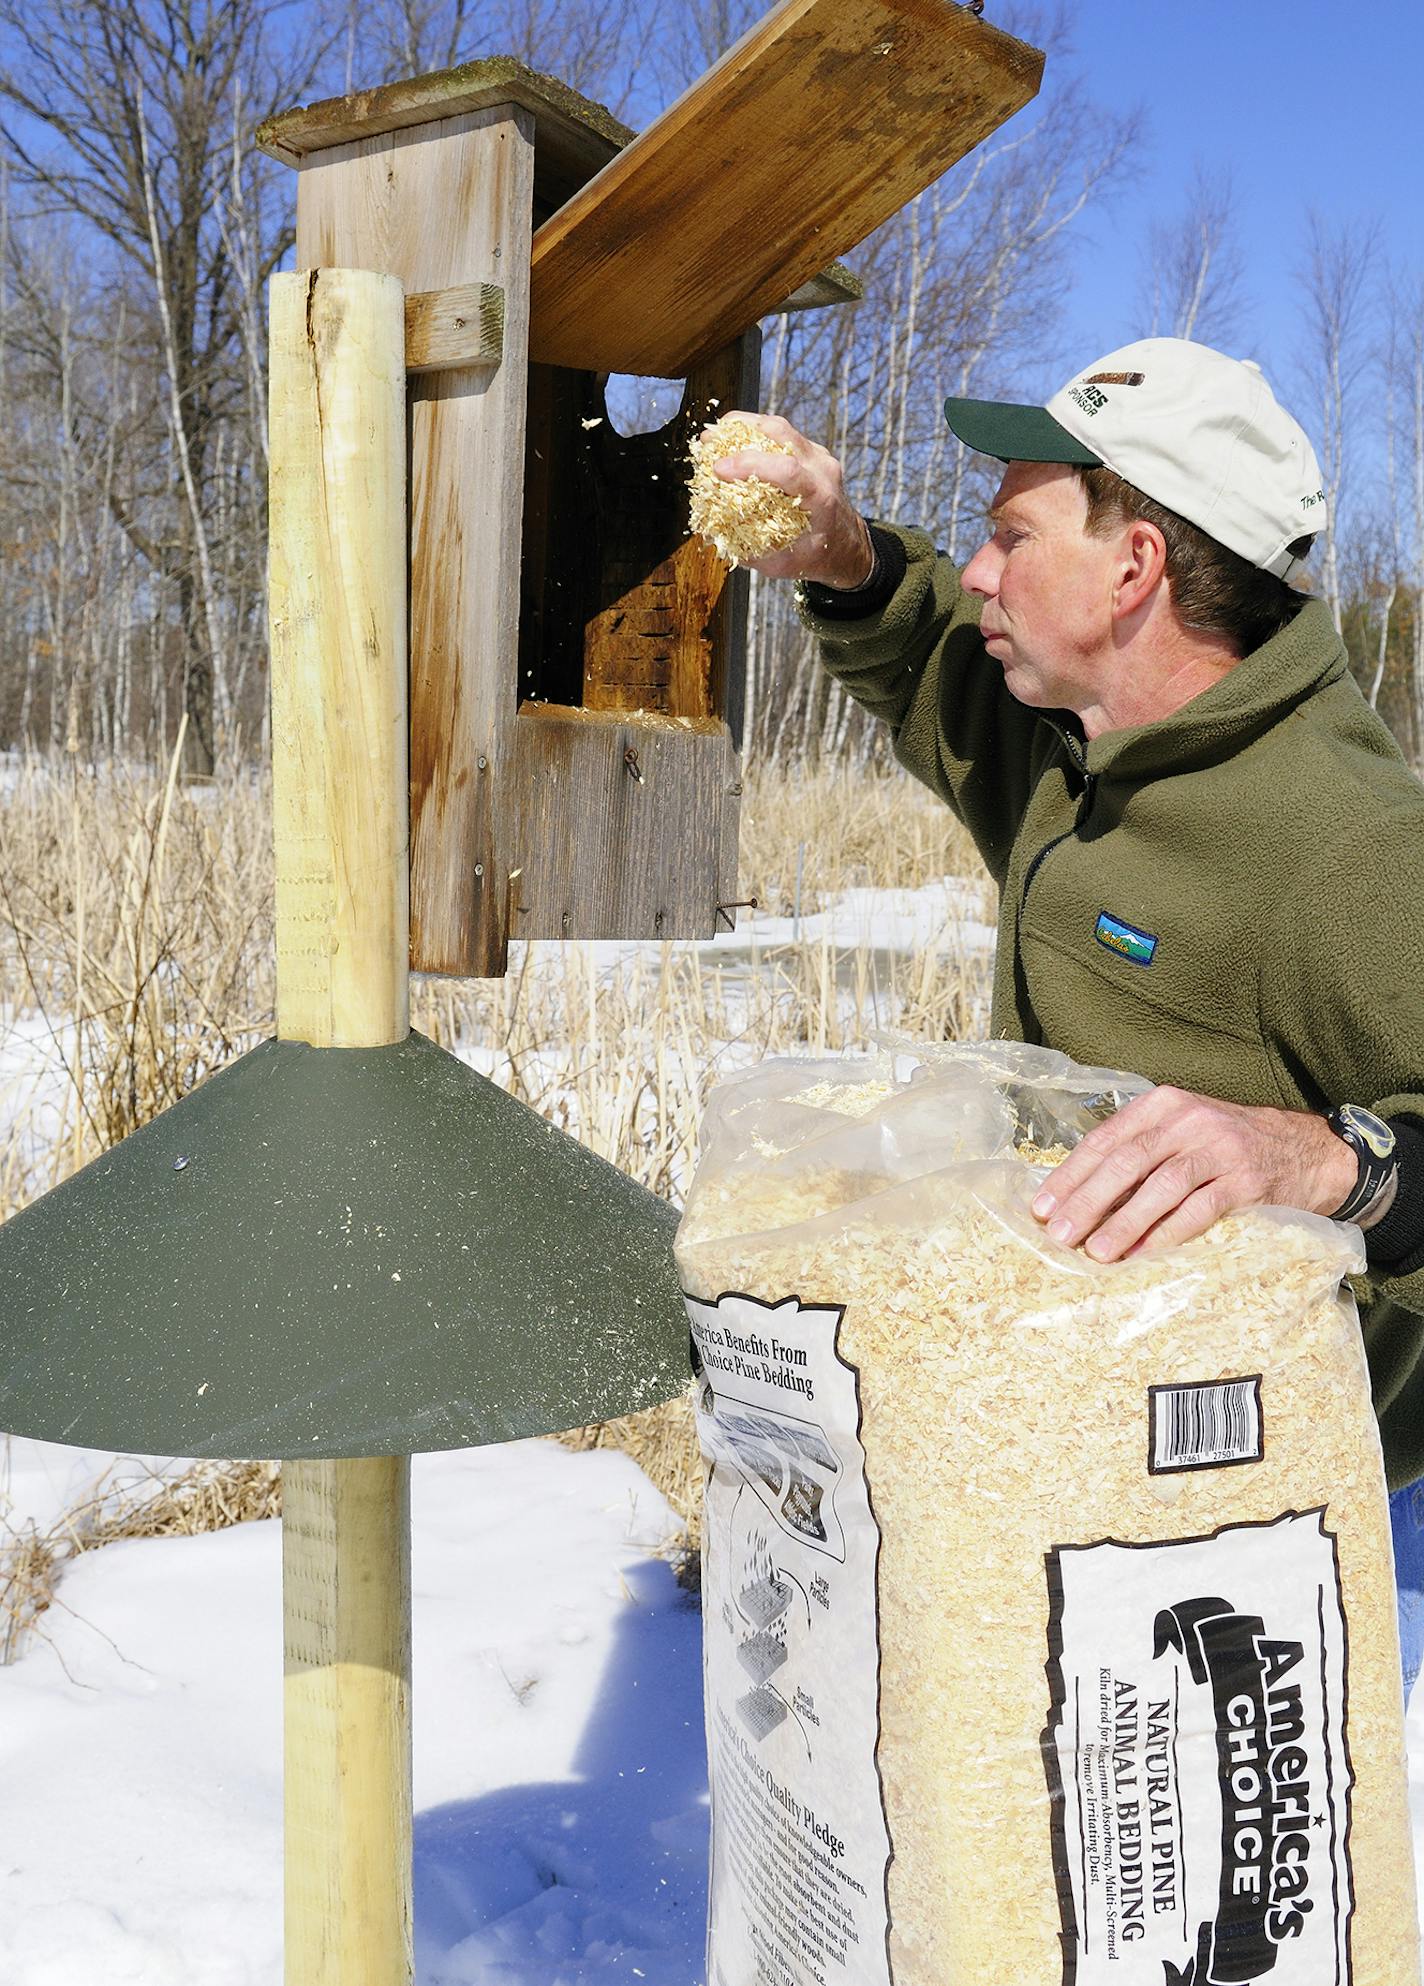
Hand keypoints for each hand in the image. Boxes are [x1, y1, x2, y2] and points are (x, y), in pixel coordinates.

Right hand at [705, 410, 873, 586]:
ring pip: (780, 428)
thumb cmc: (818, 556)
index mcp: (820, 497)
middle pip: (781, 433)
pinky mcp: (811, 452)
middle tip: (708, 440)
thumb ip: (750, 553)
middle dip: (740, 431)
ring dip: (744, 427)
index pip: (786, 470)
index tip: (718, 469)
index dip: (750, 464)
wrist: (848, 546)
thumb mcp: (784, 565)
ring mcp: (818, 456)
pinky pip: (782, 435)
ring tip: (715, 436)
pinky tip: (733, 443)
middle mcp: (822, 469)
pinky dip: (754, 434)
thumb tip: (714, 535)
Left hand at [1029, 1086, 1359, 1261]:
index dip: (1070, 1175)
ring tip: (1096, 1252)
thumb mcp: (1181, 1131)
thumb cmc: (1227, 1146)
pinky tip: (1142, 1255)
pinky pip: (1200, 1209)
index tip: (1042, 1208)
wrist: (1306, 1151)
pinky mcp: (1247, 1180)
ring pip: (1161, 1186)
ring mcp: (1220, 1148)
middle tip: (1060, 1233)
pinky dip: (1167, 1234)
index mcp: (1163, 1104)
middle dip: (1088, 1200)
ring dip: (1124, 1221)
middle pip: (1127, 1161)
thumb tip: (1078, 1196)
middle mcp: (1189, 1120)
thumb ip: (1138, 1152)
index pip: (1106, 1140)